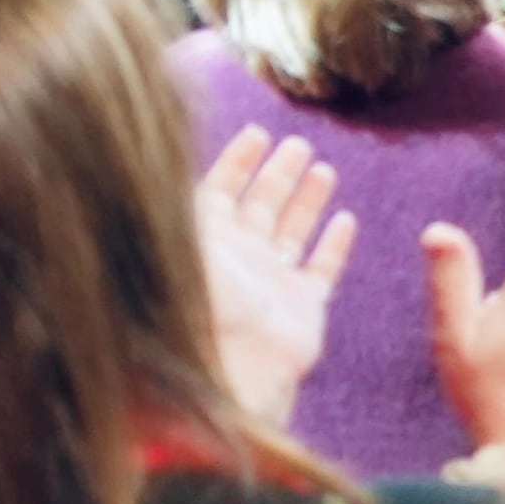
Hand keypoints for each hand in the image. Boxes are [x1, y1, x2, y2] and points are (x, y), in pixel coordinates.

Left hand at [197, 127, 359, 429]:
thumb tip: (159, 149)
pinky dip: (335, 245)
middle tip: (297, 143)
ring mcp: (270, 284)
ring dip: (306, 200)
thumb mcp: (181, 239)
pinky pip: (322, 269)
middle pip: (259, 206)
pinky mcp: (303, 308)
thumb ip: (182, 197)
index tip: (257, 131)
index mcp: (204, 244)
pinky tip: (345, 220)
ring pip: (292, 231)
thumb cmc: (198, 306)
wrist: (230, 372)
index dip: (237, 161)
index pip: (218, 191)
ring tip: (322, 169)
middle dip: (276, 173)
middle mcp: (237, 261)